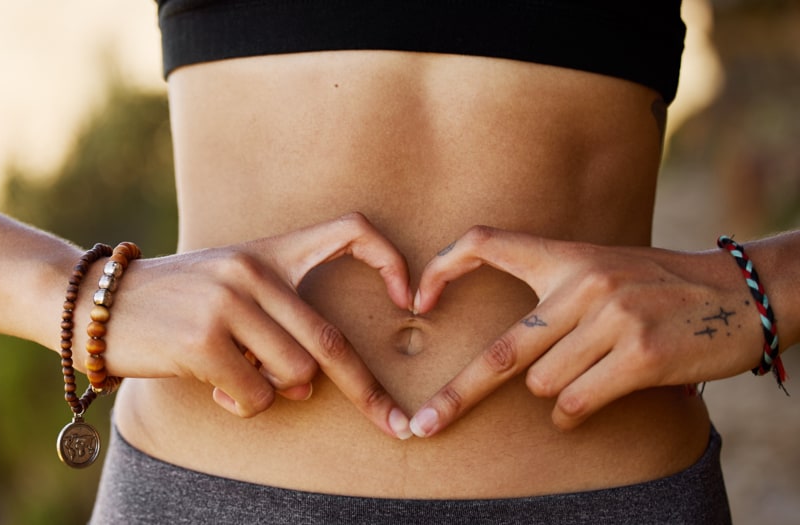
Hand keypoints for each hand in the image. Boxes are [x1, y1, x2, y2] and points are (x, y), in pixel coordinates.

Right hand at [99, 213, 414, 437]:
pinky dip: (241, 404)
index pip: (350, 231)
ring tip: (236, 379)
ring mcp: (228, 305)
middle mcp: (252, 272)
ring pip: (295, 376)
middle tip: (393, 425)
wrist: (92, 303)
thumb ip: (274, 319)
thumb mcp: (224, 286)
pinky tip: (211, 387)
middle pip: (329, 342)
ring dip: (274, 394)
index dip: (391, 261)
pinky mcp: (204, 340)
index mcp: (265, 253)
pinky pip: (255, 396)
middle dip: (367, 391)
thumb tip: (310, 381)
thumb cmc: (167, 303)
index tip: (413, 303)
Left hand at [407, 226, 763, 437]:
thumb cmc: (661, 287)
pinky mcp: (639, 355)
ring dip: (554, 396)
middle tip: (426, 424)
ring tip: (589, 377)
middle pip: (502, 351)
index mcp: (566, 257)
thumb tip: (507, 356)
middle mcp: (582, 284)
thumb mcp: (603, 268)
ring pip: (542, 384)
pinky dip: (574, 412)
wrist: (741, 293)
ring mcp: (611, 320)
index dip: (444, 266)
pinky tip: (598, 397)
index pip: (488, 242)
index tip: (417, 299)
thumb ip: (555, 295)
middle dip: (459, 394)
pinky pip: (576, 403)